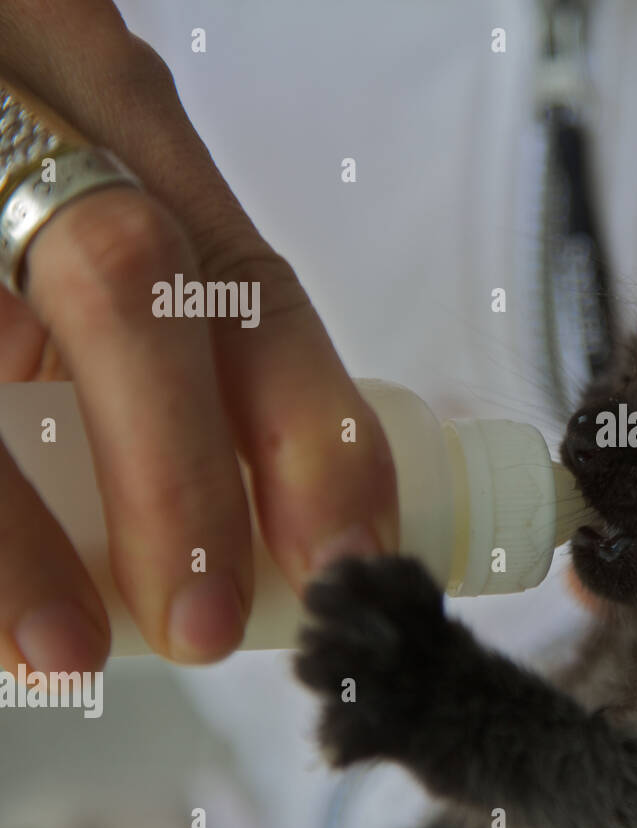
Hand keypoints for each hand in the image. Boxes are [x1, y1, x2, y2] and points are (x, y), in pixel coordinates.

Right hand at [0, 1, 396, 669]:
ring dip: (25, 529)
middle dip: (181, 480)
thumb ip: (160, 268)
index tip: (348, 550)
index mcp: (114, 110)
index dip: (313, 427)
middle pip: (132, 294)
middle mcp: (27, 126)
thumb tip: (246, 466)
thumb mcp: (82, 139)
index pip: (243, 280)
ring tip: (69, 650)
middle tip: (206, 625)